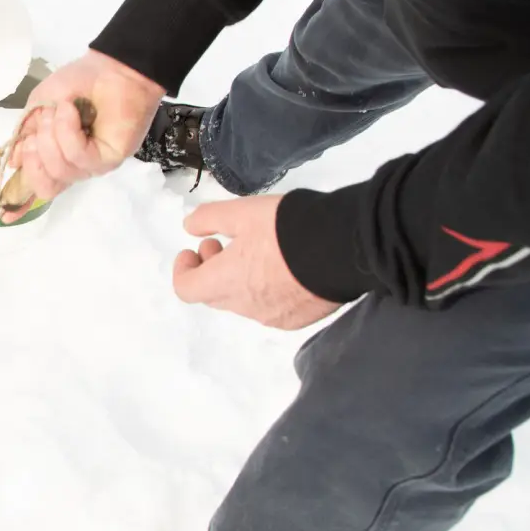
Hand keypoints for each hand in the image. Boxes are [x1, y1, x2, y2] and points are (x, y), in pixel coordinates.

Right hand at [3, 50, 165, 220]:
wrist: (111, 68)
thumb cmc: (78, 83)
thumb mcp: (39, 106)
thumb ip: (25, 134)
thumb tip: (14, 161)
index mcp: (55, 156)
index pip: (38, 186)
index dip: (19, 204)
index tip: (3, 216)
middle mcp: (73, 166)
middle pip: (45, 187)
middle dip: (33, 160)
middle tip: (36, 132)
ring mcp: (91, 165)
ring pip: (60, 169)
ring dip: (52, 135)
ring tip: (60, 109)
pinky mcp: (108, 158)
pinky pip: (78, 156)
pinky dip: (68, 131)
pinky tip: (72, 112)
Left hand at [172, 196, 341, 329]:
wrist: (347, 247)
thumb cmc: (289, 227)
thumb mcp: (242, 211)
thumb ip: (209, 218)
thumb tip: (189, 228)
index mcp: (226, 281)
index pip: (186, 289)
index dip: (183, 269)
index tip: (192, 250)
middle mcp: (245, 306)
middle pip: (212, 295)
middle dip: (210, 270)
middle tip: (221, 244)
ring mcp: (272, 316)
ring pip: (241, 302)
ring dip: (236, 280)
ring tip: (255, 252)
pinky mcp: (297, 319)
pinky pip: (269, 309)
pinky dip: (264, 291)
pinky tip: (281, 268)